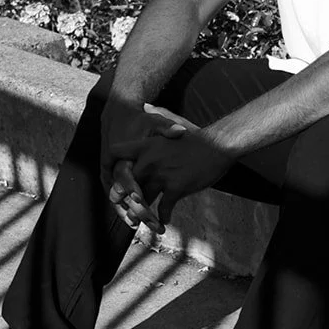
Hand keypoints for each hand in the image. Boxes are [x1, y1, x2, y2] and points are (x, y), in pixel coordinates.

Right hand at [100, 95, 161, 229]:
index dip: (133, 189)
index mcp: (121, 155)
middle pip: (123, 194)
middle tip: (150, 223)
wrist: (118, 117)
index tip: (142, 200)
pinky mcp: (113, 181)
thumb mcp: (152, 121)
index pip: (125, 176)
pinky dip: (131, 211)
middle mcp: (112, 167)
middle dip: (136, 209)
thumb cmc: (139, 121)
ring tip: (151, 229)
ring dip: (133, 215)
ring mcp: (111, 176)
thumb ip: (166, 128)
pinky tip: (144, 224)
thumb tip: (180, 131)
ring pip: (120, 201)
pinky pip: (122, 200)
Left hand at [111, 109, 231, 230]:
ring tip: (146, 221)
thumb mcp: (171, 126)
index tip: (114, 174)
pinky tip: (165, 221)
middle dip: (125, 198)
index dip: (110, 164)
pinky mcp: (176, 187)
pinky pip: (163, 208)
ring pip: (143, 200)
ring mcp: (162, 175)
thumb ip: (156, 120)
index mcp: (145, 145)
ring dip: (143, 214)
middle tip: (126, 210)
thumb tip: (147, 106)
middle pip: (126, 183)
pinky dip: (163, 217)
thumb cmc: (196, 138)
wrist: (219, 145)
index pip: (116, 151)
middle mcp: (149, 160)